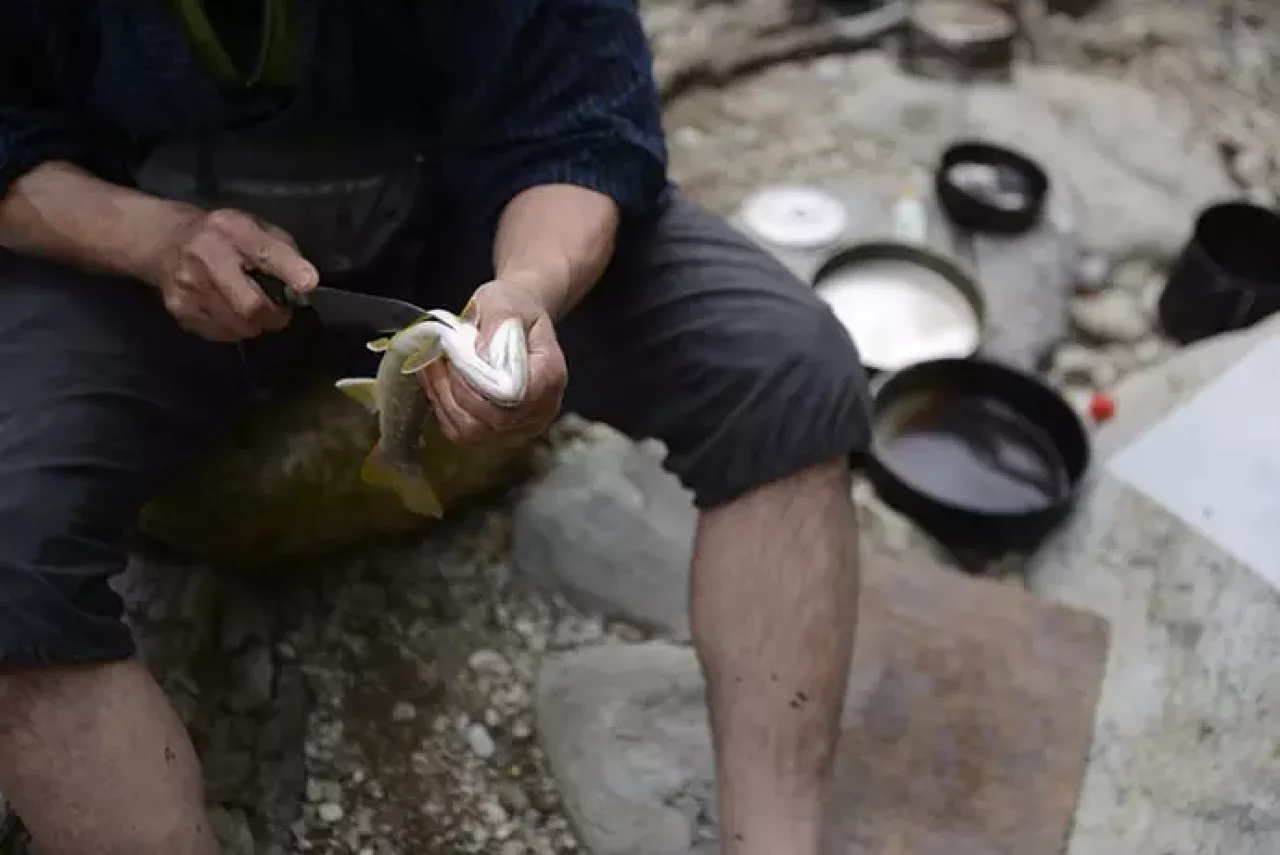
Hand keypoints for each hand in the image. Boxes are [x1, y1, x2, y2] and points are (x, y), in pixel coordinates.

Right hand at [142, 206, 318, 341]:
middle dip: (274, 316)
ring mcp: (189, 286)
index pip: (264, 252)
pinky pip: (222, 333)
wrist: (164, 242)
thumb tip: (306, 283)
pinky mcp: (180, 309)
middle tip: (280, 314)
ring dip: (255, 324)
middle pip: (250, 305)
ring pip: (239, 326)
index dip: (289, 270)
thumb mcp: (253, 227)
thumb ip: (282, 250)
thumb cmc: (222, 237)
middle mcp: (205, 256)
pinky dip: (235, 329)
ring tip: (253, 309)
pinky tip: (229, 311)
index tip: (308, 284)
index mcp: (230, 229)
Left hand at [419, 277, 566, 445]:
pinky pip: (463, 434)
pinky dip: (443, 409)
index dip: (477, 385)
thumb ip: (496, 324)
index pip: (513, 397)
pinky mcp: (497, 434)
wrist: (519, 322)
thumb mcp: (506, 303)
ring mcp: (520, 427)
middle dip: (455, 391)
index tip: (452, 359)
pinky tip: (435, 384)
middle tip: (435, 360)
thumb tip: (480, 355)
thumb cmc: (515, 310)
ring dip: (444, 401)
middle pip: (492, 419)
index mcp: (549, 376)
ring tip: (432, 369)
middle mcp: (540, 410)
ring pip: (473, 432)